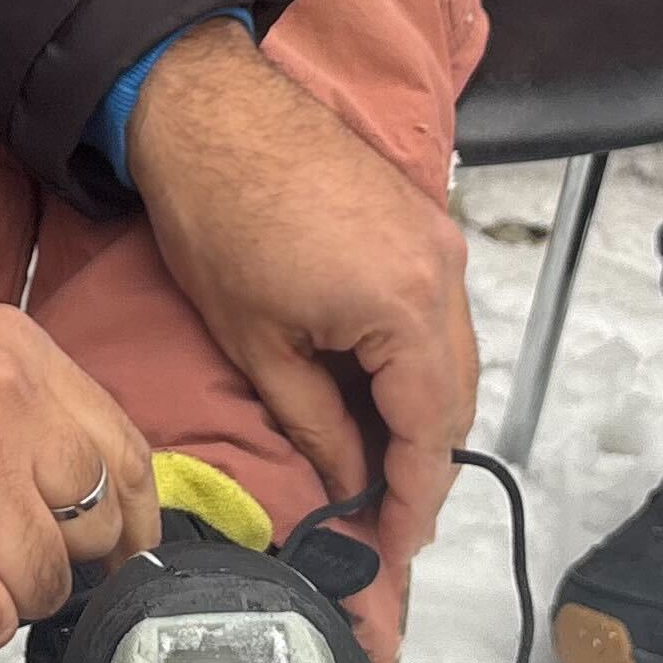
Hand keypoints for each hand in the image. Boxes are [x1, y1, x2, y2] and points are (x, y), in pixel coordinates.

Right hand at [0, 282, 155, 659]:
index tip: (123, 544)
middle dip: (72, 561)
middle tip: (27, 569)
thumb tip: (50, 466)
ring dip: (9, 599)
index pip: (125, 452)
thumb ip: (7, 394)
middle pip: (97, 523)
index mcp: (21, 360)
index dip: (134, 513)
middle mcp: (13, 418)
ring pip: (46, 582)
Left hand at [123, 23, 478, 573]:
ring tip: (380, 473)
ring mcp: (439, 242)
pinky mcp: (421, 223)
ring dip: (421, 417)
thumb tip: (348, 485)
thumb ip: (317, 426)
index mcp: (406, 308)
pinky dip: (414, 365)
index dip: (413, 501)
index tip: (392, 550)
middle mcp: (442, 274)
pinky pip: (437, 316)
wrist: (208, 111)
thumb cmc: (218, 218)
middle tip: (386, 526)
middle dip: (423, 468)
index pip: (430, 432)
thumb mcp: (259, 346)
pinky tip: (378, 397)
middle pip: (453, 400)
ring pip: (450, 360)